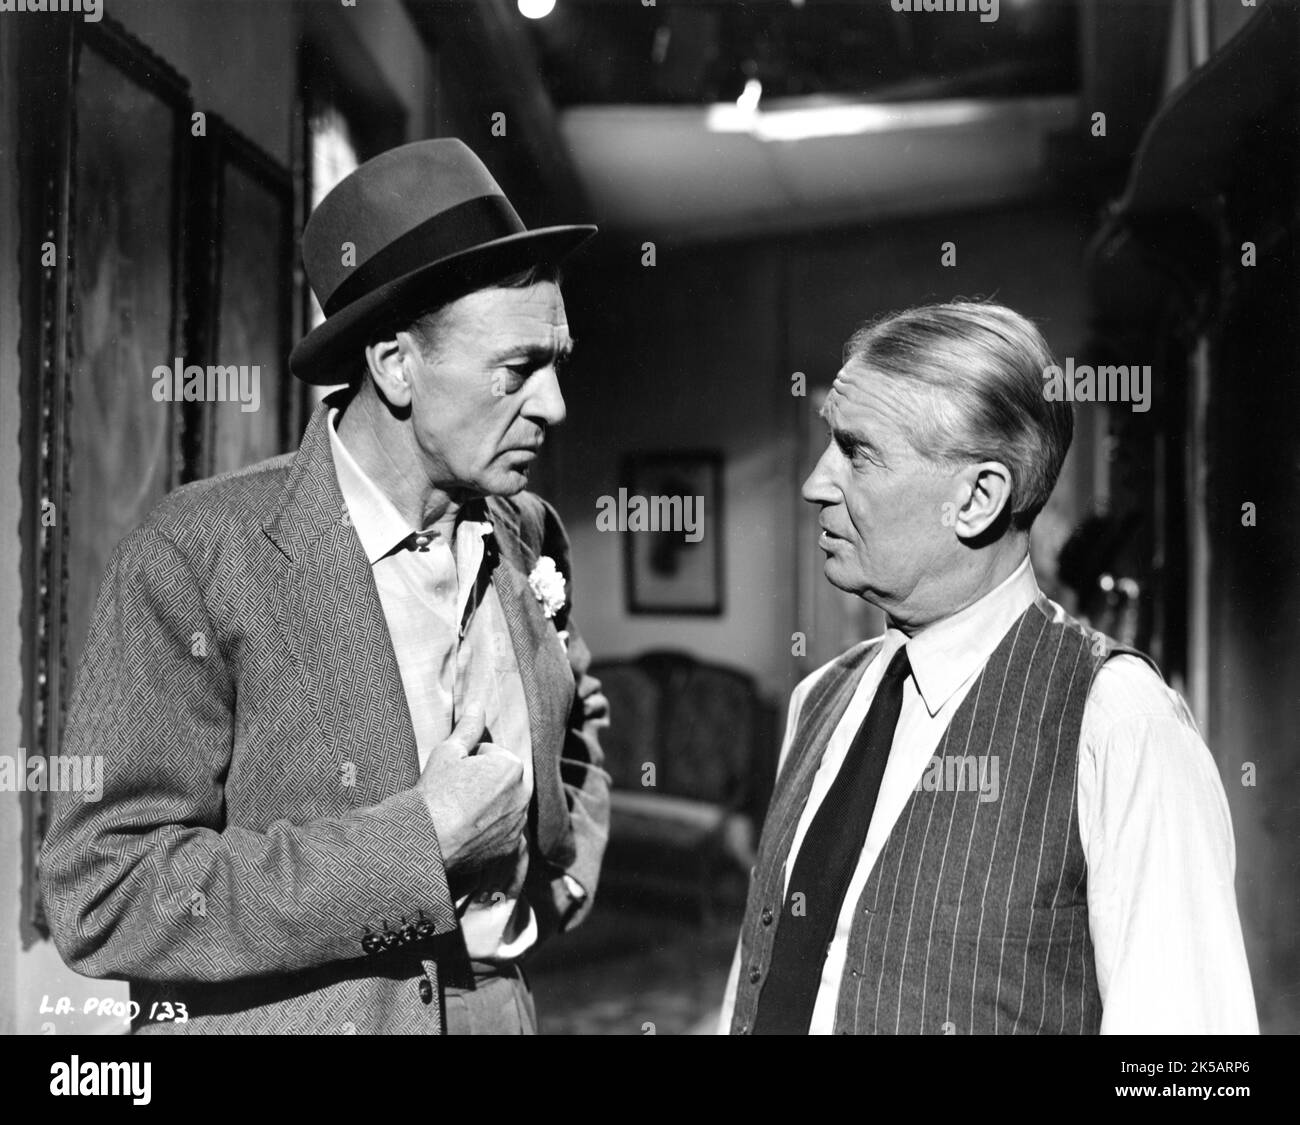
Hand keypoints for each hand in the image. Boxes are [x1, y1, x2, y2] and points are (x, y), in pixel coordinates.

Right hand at [415, 707, 528, 882]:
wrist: (426, 841)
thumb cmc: (435, 793)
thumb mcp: (448, 752)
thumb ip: (469, 728)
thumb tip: (478, 705)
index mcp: (511, 766)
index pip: (492, 755)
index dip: (470, 763)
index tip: (455, 777)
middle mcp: (523, 794)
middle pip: (503, 780)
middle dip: (485, 783)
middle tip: (457, 794)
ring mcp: (518, 823)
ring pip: (505, 805)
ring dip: (490, 806)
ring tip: (461, 814)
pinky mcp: (510, 846)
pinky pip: (503, 831)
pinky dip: (490, 830)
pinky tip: (468, 832)